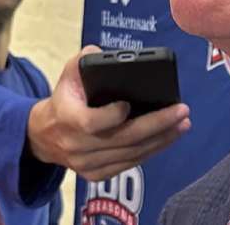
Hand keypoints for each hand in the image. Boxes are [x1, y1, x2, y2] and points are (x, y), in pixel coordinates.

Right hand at [27, 45, 190, 180]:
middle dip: (156, 125)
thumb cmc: (65, 98)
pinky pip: (129, 164)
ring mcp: (86, 164)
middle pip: (122, 140)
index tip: (129, 103)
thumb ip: (85, 59)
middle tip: (181, 111)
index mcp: (67, 118)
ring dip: (161, 139)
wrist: (46, 134)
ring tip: (182, 123)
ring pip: (130, 155)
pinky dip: (151, 151)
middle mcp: (76, 146)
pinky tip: (168, 137)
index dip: (113, 116)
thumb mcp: (68, 73)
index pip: (92, 123)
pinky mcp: (96, 175)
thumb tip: (108, 55)